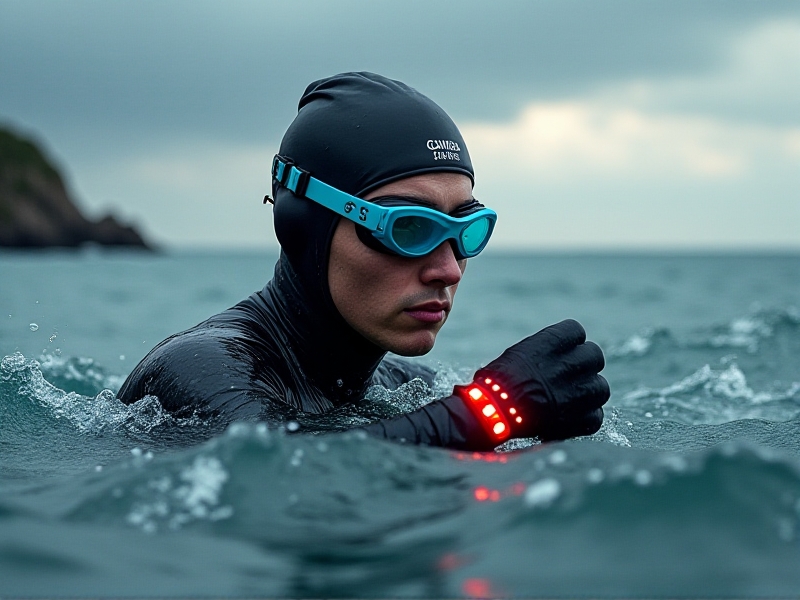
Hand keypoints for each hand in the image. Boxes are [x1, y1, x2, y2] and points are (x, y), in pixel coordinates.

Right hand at [463, 319, 609, 441]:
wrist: (492, 412)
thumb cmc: (495, 383)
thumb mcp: (516, 356)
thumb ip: (542, 353)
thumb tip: (548, 358)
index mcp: (552, 342)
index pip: (576, 331)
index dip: (569, 343)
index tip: (561, 352)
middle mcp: (570, 364)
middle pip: (594, 356)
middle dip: (584, 365)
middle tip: (569, 376)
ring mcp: (578, 392)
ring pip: (600, 387)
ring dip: (588, 392)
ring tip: (570, 398)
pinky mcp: (579, 419)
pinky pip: (595, 416)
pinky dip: (585, 418)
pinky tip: (570, 416)